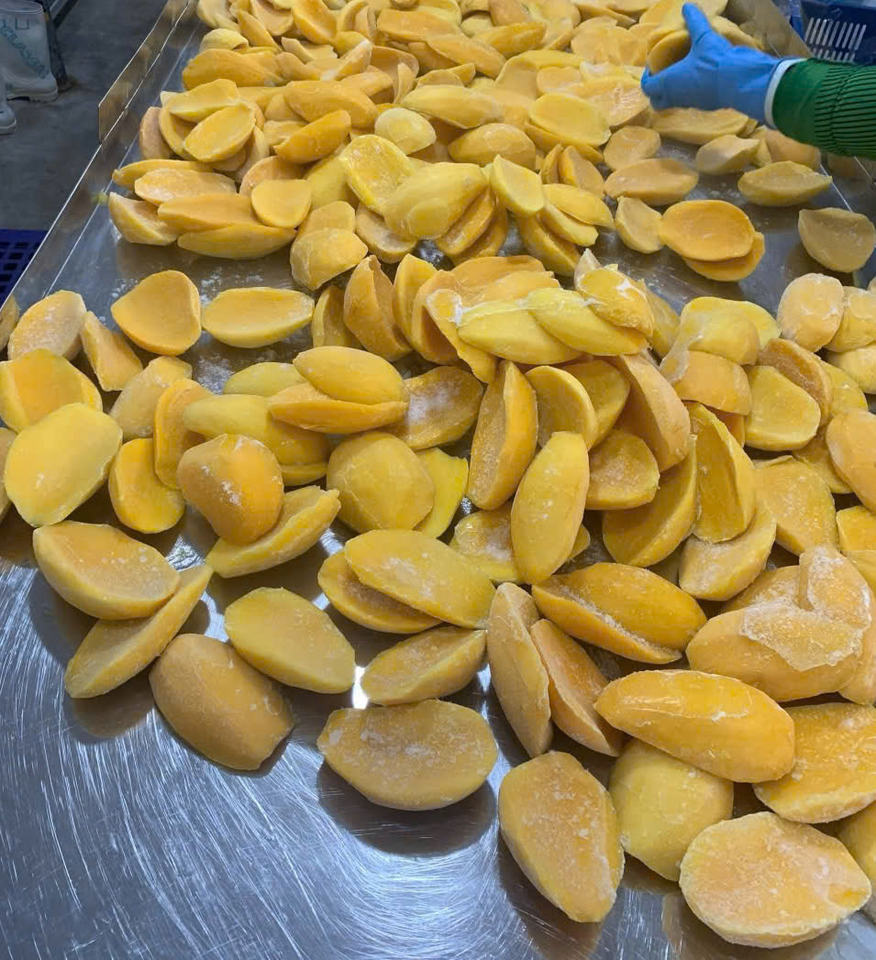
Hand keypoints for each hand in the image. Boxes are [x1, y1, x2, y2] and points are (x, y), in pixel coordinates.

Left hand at [641, 3, 781, 122]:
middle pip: (657, 101)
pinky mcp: (703, 106)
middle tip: (664, 74)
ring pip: (673, 103)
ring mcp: (689, 104)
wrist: (738, 81)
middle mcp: (675, 97)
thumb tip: (687, 6)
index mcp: (668, 82)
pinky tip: (697, 80)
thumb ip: (694, 21)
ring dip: (672, 92)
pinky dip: (688, 94)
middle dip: (656, 91)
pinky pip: (689, 103)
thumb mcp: (704, 36)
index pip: (647, 86)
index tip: (654, 65)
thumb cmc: (715, 60)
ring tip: (680, 75)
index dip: (647, 76)